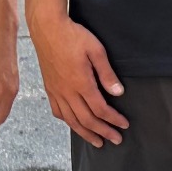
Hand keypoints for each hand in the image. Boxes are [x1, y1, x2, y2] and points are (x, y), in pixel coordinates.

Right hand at [33, 15, 127, 146]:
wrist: (47, 28)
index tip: (124, 125)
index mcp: (81, 83)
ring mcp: (56, 91)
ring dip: (86, 133)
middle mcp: (67, 91)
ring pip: (71, 120)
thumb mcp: (96, 50)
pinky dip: (68, 122)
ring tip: (97, 141)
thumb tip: (118, 93)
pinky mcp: (50, 88)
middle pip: (87, 120)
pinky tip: (74, 124)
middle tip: (116, 140)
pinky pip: (58, 111)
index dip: (113, 120)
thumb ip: (107, 73)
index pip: (100, 109)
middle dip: (103, 132)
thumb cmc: (73, 36)